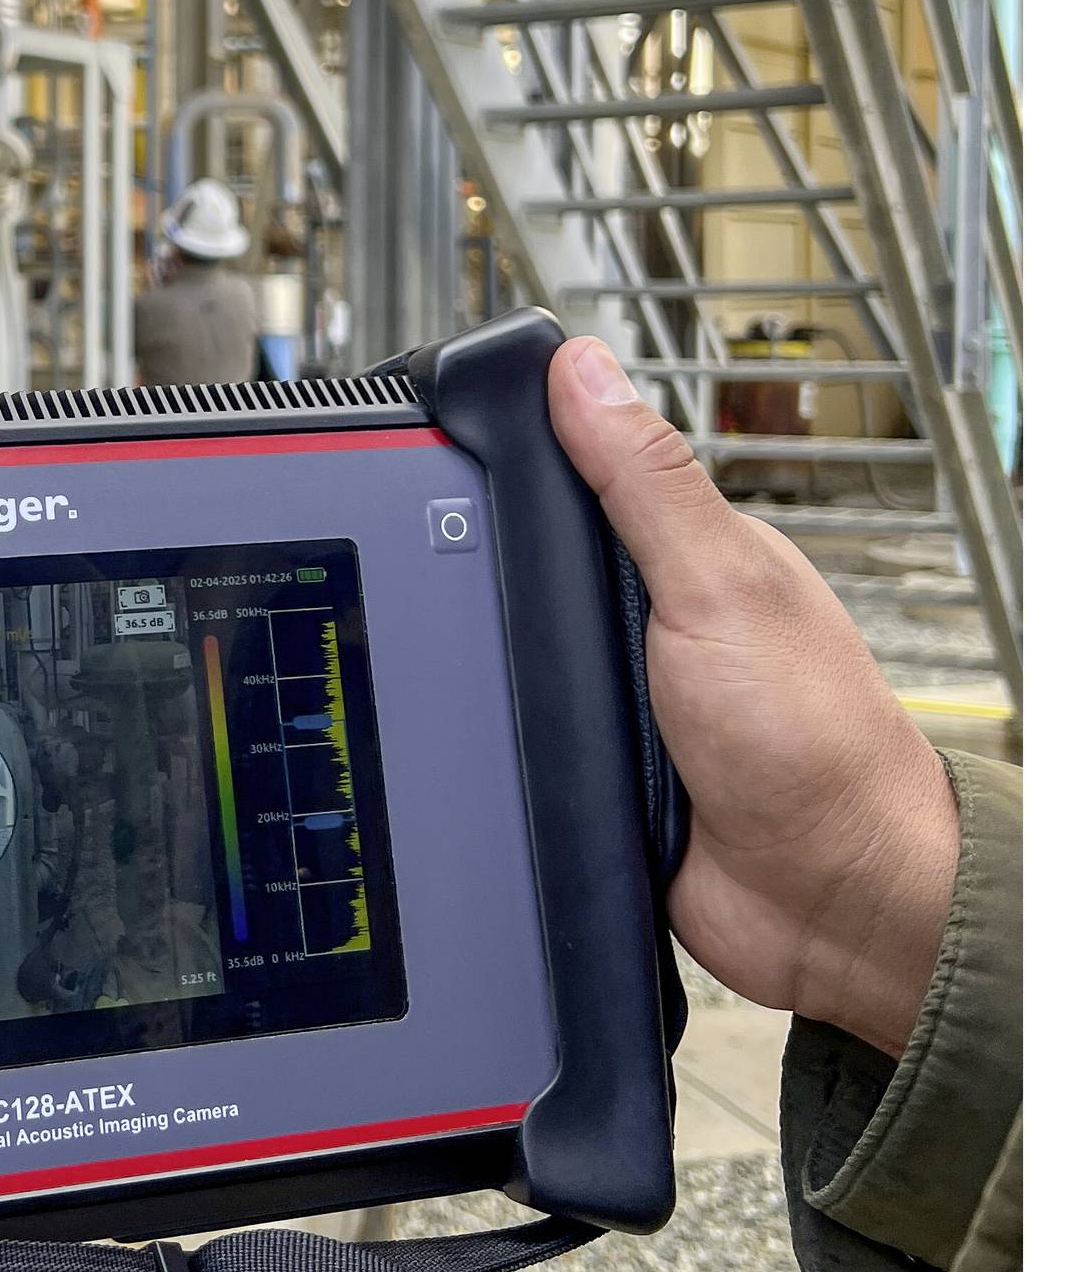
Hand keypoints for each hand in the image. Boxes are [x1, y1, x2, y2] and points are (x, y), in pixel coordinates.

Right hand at [548, 336, 957, 1057]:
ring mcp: (617, 696)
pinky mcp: (593, 768)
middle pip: (521, 573)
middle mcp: (646, 619)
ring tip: (504, 683)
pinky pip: (517, 742)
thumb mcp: (719, 585)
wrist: (827, 899)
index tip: (442, 458)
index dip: (508, 467)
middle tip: (476, 597)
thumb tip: (583, 372)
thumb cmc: (816, 742)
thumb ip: (645, 483)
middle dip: (491, 590)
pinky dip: (509, 748)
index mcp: (681, 553)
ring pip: (509, 661)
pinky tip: (507, 742)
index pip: (568, 478)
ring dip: (501, 681)